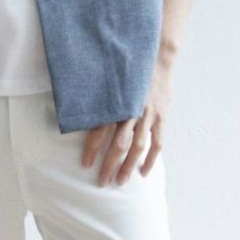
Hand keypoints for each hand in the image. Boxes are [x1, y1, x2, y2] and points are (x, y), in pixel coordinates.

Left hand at [81, 60, 171, 184]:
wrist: (157, 58)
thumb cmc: (129, 72)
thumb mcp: (111, 82)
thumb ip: (100, 100)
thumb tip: (79, 113)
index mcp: (117, 103)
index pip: (101, 131)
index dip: (92, 149)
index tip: (85, 164)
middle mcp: (132, 111)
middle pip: (119, 144)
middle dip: (110, 164)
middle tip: (102, 181)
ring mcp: (148, 115)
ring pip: (138, 146)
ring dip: (129, 166)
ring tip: (121, 181)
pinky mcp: (161, 117)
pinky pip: (157, 143)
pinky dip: (151, 159)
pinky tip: (144, 172)